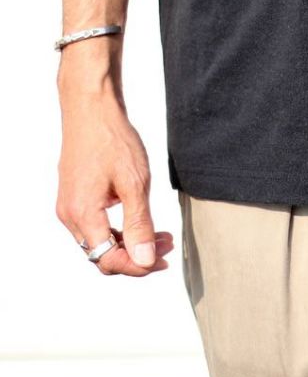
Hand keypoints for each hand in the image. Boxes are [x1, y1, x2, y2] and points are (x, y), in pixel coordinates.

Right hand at [56, 83, 173, 275]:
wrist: (92, 110)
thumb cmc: (113, 140)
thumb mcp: (135, 184)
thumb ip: (139, 225)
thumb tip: (144, 260)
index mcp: (83, 215)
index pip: (108, 259)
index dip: (137, 266)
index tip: (163, 260)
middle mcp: (71, 215)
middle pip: (102, 255)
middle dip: (137, 256)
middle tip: (167, 246)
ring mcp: (70, 207)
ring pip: (100, 242)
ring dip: (130, 244)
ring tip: (161, 236)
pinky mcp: (76, 198)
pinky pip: (96, 226)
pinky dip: (120, 230)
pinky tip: (142, 223)